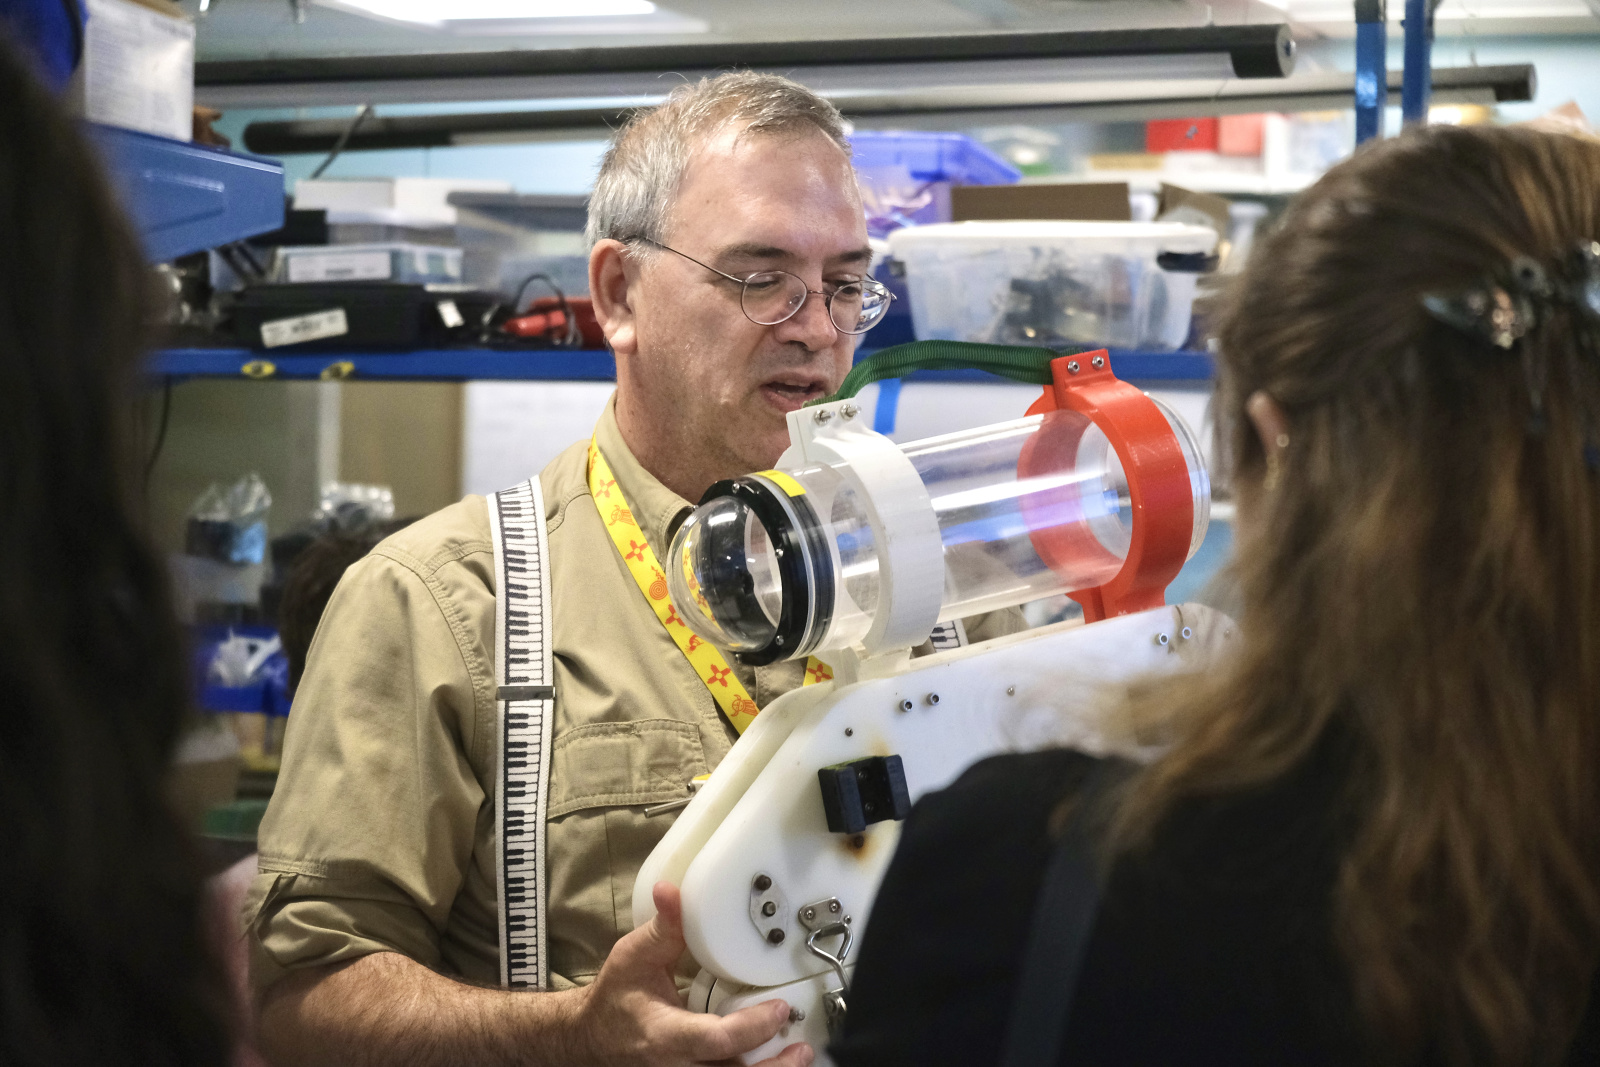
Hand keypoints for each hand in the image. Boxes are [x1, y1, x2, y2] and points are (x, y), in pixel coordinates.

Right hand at [569, 882, 812, 1066]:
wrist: (591, 1038)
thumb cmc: (616, 998)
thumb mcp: (634, 958)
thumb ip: (663, 928)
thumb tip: (671, 890)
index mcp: (664, 1034)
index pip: (715, 1038)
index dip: (752, 1027)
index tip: (780, 1008)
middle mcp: (676, 1065)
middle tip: (801, 1047)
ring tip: (798, 1055)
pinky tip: (775, 1060)